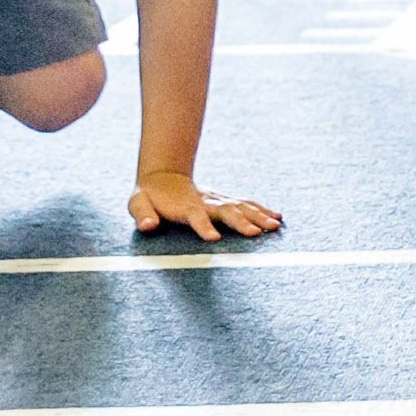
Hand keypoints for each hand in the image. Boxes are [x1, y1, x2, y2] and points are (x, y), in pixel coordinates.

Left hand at [130, 168, 281, 242]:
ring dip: (258, 216)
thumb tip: (148, 226)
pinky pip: (247, 205)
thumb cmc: (148, 196)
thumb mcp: (137, 203)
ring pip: (241, 206)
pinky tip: (278, 218)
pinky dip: (262, 210)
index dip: (203, 227)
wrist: (163, 176)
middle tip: (256, 234)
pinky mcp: (225, 201)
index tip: (213, 239)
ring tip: (275, 227)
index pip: (195, 216)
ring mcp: (218, 200)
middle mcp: (206, 202)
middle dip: (241, 222)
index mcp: (185, 206)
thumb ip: (142, 214)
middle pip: (226, 211)